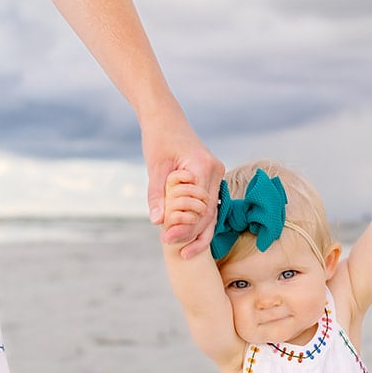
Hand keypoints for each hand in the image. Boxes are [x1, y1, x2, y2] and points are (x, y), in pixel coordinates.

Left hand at [141, 115, 221, 258]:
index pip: (199, 206)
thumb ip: (157, 195)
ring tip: (186, 253)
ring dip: (200, 233)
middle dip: (194, 235)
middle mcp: (216, 171)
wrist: (165, 119)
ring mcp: (216, 174)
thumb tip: (157, 222)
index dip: (186, 227)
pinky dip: (200, 221)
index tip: (169, 240)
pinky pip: (209, 204)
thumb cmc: (158, 140)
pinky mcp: (212, 177)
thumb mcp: (154, 168)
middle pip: (209, 213)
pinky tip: (190, 237)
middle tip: (178, 253)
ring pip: (212, 212)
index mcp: (203, 167)